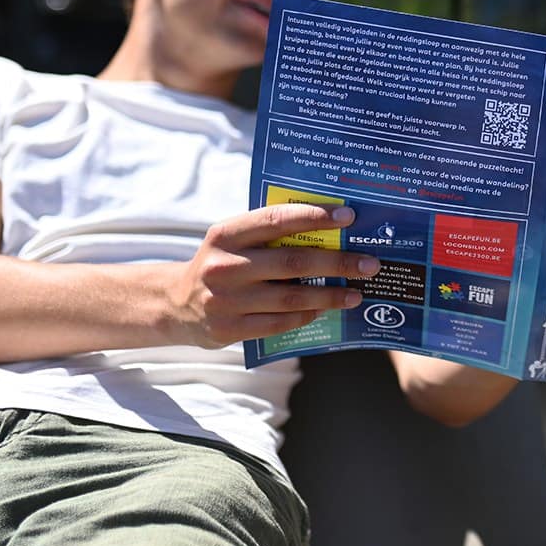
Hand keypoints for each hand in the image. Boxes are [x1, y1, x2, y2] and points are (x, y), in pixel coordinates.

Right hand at [168, 203, 378, 347]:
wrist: (175, 303)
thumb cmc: (222, 264)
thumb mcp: (233, 241)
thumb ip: (269, 234)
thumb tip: (331, 230)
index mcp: (226, 234)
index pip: (276, 219)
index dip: (315, 216)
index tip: (349, 217)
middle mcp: (224, 265)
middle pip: (293, 262)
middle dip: (338, 262)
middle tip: (369, 264)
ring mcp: (226, 300)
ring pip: (292, 296)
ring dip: (330, 295)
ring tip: (357, 293)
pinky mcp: (229, 329)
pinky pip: (279, 322)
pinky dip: (306, 314)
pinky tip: (324, 309)